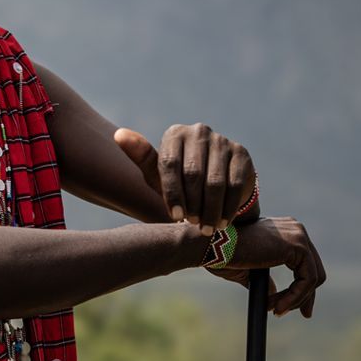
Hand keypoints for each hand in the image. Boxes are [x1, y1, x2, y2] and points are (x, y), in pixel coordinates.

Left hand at [114, 123, 256, 231]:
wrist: (215, 185)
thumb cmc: (179, 182)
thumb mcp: (158, 175)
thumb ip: (140, 157)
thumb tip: (119, 134)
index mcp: (174, 134)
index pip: (169, 164)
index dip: (172, 193)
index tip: (174, 217)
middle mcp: (199, 131)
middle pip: (194, 174)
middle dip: (193, 204)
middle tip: (193, 224)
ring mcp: (222, 140)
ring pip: (215, 181)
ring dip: (211, 209)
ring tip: (207, 229)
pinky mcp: (241, 153)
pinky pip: (235, 184)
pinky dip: (229, 207)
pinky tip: (223, 222)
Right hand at [219, 215, 325, 317]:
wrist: (214, 246)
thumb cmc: (224, 255)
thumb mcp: (250, 270)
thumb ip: (267, 280)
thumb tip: (274, 294)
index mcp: (285, 231)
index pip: (304, 264)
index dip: (301, 289)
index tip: (290, 308)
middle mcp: (296, 229)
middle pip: (313, 270)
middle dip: (304, 297)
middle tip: (292, 314)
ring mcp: (299, 236)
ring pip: (312, 278)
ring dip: (295, 300)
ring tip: (275, 310)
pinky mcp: (298, 246)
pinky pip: (307, 280)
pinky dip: (295, 297)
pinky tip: (277, 306)